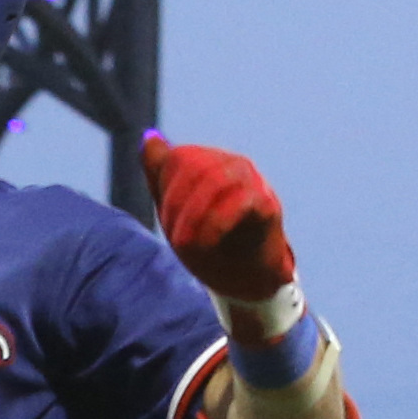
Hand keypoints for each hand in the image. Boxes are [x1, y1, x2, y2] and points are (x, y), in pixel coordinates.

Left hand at [141, 134, 295, 302]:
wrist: (244, 281)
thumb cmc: (208, 243)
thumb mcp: (174, 210)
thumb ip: (161, 175)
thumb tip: (149, 137)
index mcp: (210, 163)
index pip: (179, 157)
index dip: (166, 189)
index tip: (167, 223)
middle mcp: (232, 165)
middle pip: (194, 166)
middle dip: (176, 204)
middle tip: (177, 238)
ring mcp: (253, 181)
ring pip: (215, 179)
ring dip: (194, 215)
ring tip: (187, 244)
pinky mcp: (268, 204)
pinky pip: (241, 200)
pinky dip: (218, 223)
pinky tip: (209, 242)